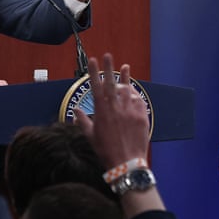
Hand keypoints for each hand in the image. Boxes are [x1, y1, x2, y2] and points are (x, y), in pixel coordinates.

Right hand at [74, 53, 150, 167]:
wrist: (126, 163)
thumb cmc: (106, 151)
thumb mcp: (90, 136)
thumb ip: (83, 121)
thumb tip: (76, 111)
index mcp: (102, 111)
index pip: (96, 87)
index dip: (94, 72)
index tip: (93, 60)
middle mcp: (116, 108)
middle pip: (112, 83)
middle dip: (109, 68)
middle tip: (108, 55)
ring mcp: (130, 111)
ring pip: (127, 89)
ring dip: (126, 78)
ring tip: (125, 68)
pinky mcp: (141, 116)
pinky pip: (139, 101)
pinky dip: (136, 95)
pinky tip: (134, 91)